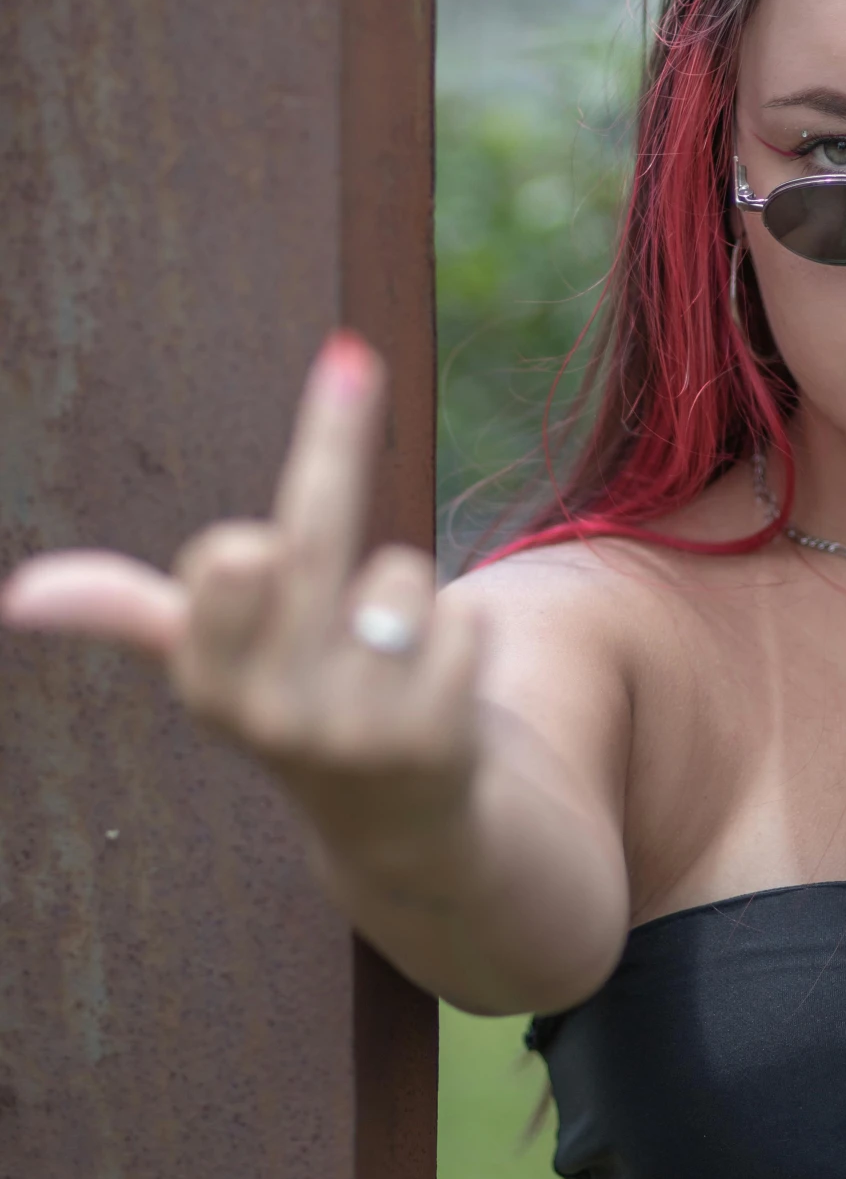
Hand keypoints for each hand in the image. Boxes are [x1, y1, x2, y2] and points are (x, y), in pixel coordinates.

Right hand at [0, 332, 483, 866]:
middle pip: (309, 540)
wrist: (399, 824)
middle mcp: (272, 710)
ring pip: (403, 574)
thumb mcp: (212, 667)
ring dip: (409, 594)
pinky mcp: (436, 737)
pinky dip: (463, 634)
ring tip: (390, 649)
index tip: (262, 501)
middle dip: (334, 437)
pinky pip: (467, 618)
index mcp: (207, 678)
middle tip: (351, 354)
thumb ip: (131, 614)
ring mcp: (355, 728)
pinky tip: (438, 681)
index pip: (227, 560)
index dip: (248, 531)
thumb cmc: (298, 707)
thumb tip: (21, 595)